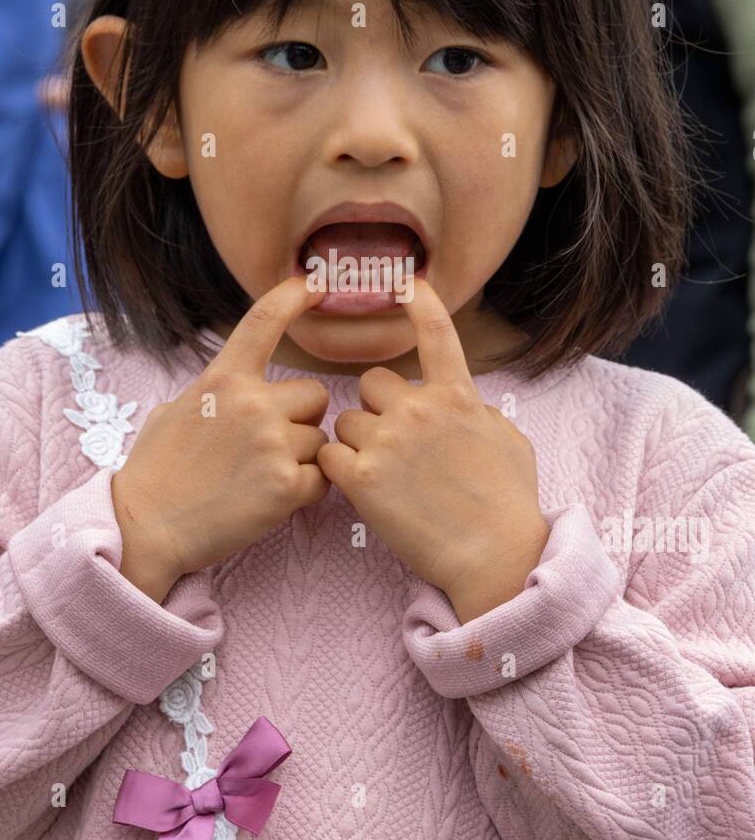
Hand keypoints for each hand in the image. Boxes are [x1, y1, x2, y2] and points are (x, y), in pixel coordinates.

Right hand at [112, 275, 331, 585]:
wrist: (145, 528)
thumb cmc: (154, 472)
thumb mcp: (174, 411)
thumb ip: (213, 393)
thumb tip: (231, 388)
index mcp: (223, 380)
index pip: (264, 323)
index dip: (293, 297)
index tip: (313, 282)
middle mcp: (253, 404)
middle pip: (314, 397)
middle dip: (302, 419)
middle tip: (270, 446)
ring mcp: (272, 444)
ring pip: (320, 440)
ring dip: (302, 458)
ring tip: (260, 479)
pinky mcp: (286, 486)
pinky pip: (323, 479)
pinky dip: (305, 491)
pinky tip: (270, 500)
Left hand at [316, 278, 549, 621]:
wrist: (495, 556)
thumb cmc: (510, 505)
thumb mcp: (509, 442)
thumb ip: (476, 412)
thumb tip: (460, 402)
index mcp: (458, 397)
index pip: (435, 335)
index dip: (420, 304)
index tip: (406, 283)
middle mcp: (419, 410)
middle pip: (371, 385)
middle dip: (377, 409)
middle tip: (395, 447)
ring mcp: (388, 442)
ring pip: (347, 422)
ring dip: (357, 444)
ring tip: (385, 479)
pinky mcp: (362, 479)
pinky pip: (329, 456)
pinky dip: (338, 471)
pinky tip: (361, 490)